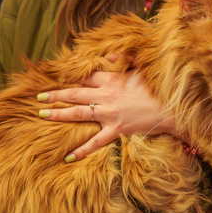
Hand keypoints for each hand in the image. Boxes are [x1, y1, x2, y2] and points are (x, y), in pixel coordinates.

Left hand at [38, 70, 180, 162]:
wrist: (172, 108)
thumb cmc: (158, 87)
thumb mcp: (141, 68)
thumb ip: (124, 59)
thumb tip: (110, 54)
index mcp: (112, 79)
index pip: (86, 76)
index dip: (71, 77)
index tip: (58, 78)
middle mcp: (106, 96)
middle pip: (74, 93)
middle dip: (55, 95)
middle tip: (39, 97)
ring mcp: (109, 114)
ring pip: (77, 114)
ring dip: (58, 114)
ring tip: (42, 114)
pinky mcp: (116, 131)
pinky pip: (95, 142)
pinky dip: (81, 151)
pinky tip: (67, 157)